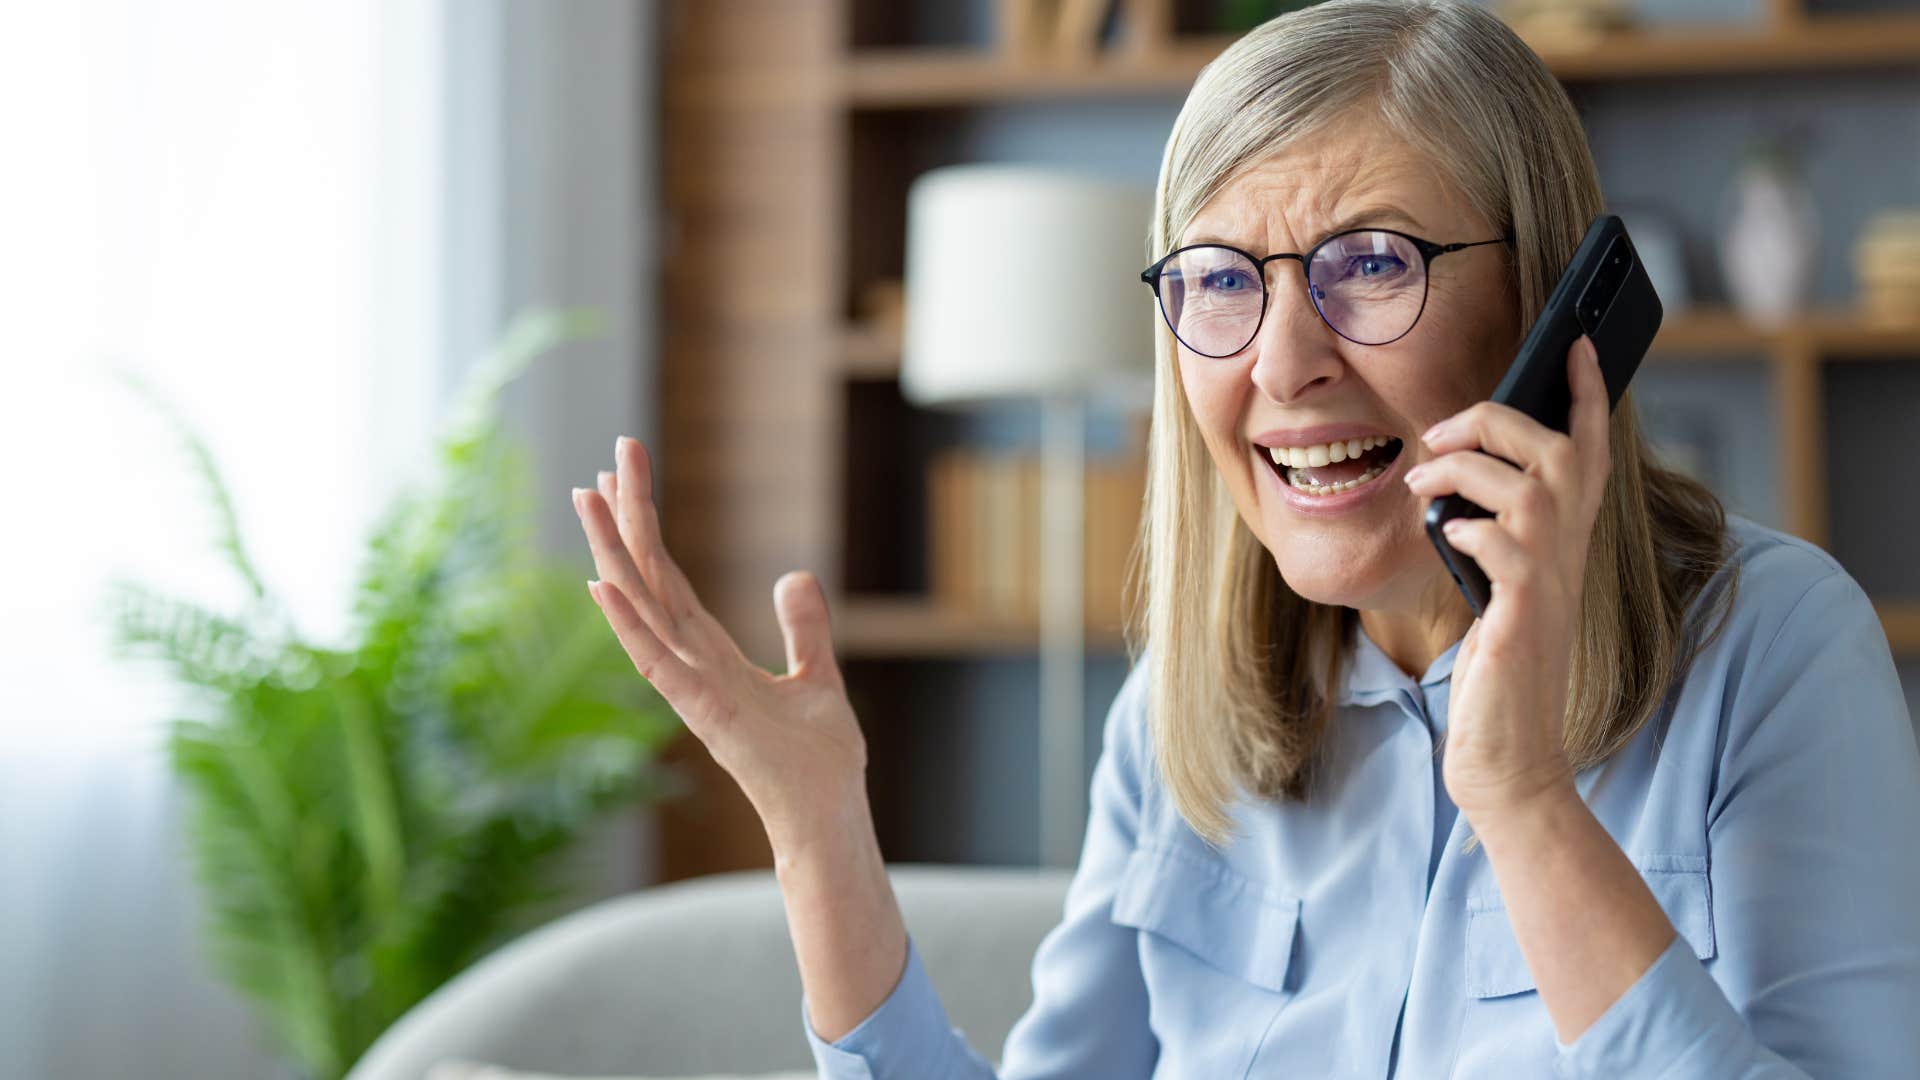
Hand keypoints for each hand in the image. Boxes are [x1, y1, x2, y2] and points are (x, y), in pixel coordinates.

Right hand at [572, 436, 867, 853]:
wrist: (827, 815)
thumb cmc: (818, 760)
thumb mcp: (818, 676)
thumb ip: (805, 627)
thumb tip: (793, 574)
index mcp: (710, 653)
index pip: (669, 577)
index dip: (646, 527)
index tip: (624, 477)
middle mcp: (689, 663)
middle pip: (649, 578)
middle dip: (627, 519)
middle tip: (606, 459)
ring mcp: (689, 687)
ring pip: (641, 606)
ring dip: (613, 553)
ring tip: (588, 498)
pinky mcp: (702, 712)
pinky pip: (655, 661)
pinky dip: (627, 623)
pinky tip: (603, 583)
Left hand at [1402, 336, 1609, 823]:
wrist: (1509, 759)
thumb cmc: (1497, 677)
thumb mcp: (1496, 592)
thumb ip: (1490, 539)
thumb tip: (1450, 485)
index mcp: (1562, 547)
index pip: (1590, 454)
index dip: (1589, 397)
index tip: (1579, 345)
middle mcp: (1567, 559)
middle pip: (1560, 452)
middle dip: (1500, 421)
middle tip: (1439, 432)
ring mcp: (1549, 588)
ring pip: (1526, 488)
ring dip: (1464, 470)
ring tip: (1422, 486)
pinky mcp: (1521, 619)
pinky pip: (1502, 548)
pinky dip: (1468, 530)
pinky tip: (1447, 542)